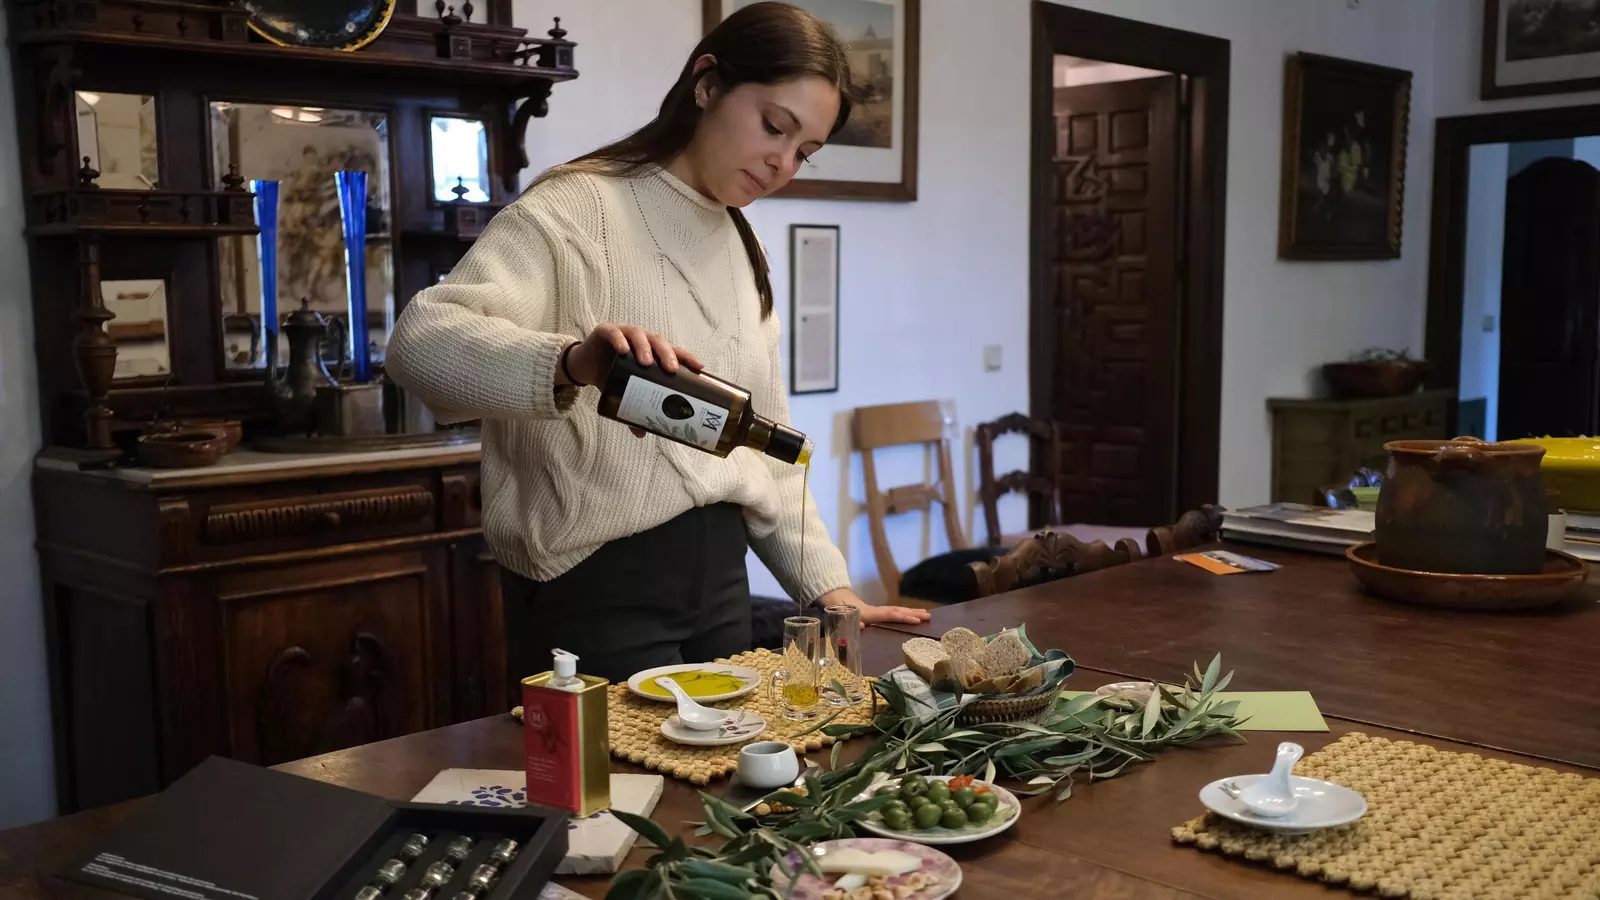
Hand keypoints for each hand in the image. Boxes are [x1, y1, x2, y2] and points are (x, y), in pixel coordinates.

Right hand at [563, 324, 702, 436]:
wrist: (583, 366)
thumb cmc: (610, 375)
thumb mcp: (622, 392)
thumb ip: (632, 408)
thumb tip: (641, 434)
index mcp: (650, 351)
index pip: (672, 351)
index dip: (686, 358)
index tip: (699, 368)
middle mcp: (641, 339)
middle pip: (659, 341)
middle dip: (667, 354)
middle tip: (671, 370)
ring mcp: (623, 332)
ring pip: (639, 334)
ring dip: (645, 348)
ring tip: (646, 362)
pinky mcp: (605, 331)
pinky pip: (614, 333)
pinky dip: (619, 340)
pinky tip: (623, 350)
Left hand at [816, 589, 930, 624]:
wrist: (830, 598)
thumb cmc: (835, 612)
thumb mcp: (840, 620)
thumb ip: (851, 625)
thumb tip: (863, 626)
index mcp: (868, 614)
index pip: (889, 615)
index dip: (903, 617)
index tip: (917, 620)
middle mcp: (874, 611)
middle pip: (897, 610)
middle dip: (913, 613)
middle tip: (929, 616)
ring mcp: (875, 611)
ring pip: (896, 610)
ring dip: (910, 612)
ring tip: (926, 614)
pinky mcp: (874, 613)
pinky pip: (891, 613)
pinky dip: (902, 613)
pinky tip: (909, 616)